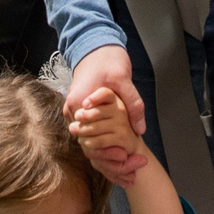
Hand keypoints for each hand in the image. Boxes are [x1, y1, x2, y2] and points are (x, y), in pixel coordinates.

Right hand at [66, 46, 147, 185]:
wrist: (95, 44)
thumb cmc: (107, 59)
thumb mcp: (123, 79)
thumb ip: (132, 104)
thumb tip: (139, 130)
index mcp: (79, 105)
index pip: (88, 138)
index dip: (106, 152)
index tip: (124, 158)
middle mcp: (73, 112)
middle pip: (88, 145)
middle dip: (109, 159)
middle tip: (130, 169)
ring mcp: (77, 112)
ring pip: (90, 141)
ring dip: (107, 154)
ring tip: (128, 167)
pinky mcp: (83, 111)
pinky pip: (92, 133)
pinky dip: (104, 144)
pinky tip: (121, 154)